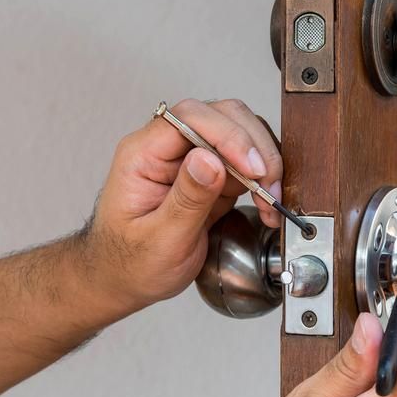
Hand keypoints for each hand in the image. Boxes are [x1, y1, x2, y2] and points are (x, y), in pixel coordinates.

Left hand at [85, 98, 282, 310]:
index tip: (251, 167)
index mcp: (143, 155)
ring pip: (239, 135)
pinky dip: (262, 180)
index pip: (190, 117)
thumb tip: (210, 159)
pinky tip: (266, 204)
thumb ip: (186, 199)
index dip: (228, 135)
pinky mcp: (211, 176)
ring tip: (270, 200)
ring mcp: (191, 160)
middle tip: (268, 186)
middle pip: (221, 116)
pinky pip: (244, 163)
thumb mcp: (159, 239)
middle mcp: (168, 148)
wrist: (127, 280)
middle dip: (252, 147)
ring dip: (263, 163)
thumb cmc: (131, 263)